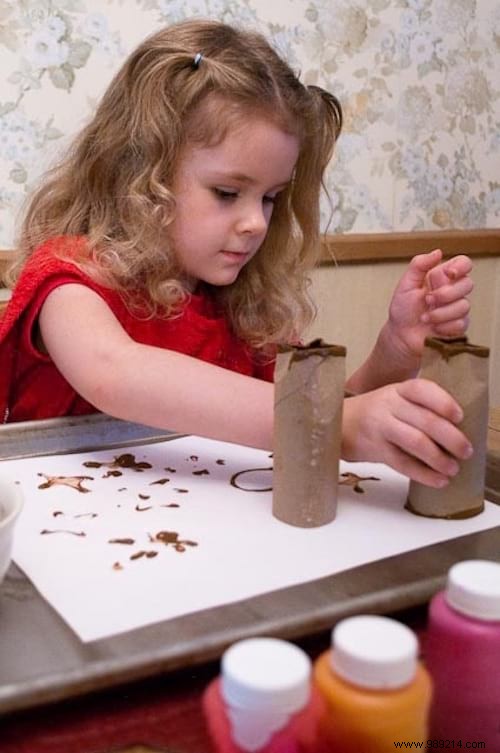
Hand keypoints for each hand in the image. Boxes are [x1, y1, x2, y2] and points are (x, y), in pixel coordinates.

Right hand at [341, 379, 472, 486]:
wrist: (337, 424)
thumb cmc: (373, 413)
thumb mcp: (393, 400)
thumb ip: (419, 408)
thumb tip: (458, 429)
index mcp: (398, 390)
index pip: (422, 389)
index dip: (443, 402)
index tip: (460, 416)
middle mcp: (389, 405)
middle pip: (425, 420)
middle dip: (451, 438)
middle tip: (466, 451)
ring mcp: (380, 427)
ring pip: (415, 442)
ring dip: (439, 458)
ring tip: (453, 468)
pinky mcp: (374, 449)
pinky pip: (402, 463)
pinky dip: (423, 474)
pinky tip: (437, 480)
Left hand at [386, 249, 472, 364]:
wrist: (400, 335)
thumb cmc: (403, 310)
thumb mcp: (406, 284)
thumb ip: (419, 265)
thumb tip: (438, 252)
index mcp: (442, 277)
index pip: (464, 264)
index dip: (461, 266)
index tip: (449, 274)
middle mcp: (453, 291)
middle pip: (467, 284)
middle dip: (445, 294)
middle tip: (427, 300)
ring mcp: (457, 308)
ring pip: (464, 306)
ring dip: (440, 313)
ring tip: (424, 318)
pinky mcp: (458, 325)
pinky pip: (461, 323)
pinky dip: (444, 327)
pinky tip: (433, 328)